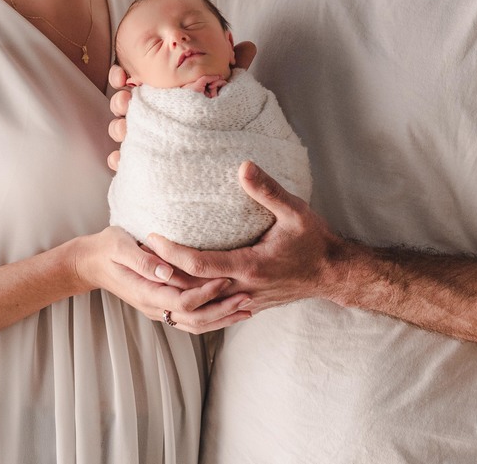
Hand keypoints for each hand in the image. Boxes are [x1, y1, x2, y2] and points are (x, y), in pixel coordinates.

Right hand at [74, 226, 251, 333]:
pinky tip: (230, 309)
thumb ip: (142, 259)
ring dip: (223, 318)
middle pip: (195, 320)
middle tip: (249, 297)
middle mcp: (155, 307)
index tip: (227, 279)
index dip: (207, 294)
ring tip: (248, 307)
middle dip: (223, 311)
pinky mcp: (164, 307)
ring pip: (196, 325)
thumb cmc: (107, 249)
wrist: (92, 263)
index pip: (183, 302)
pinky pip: (192, 320)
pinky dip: (214, 318)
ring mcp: (159, 310)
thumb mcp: (119, 246)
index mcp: (146, 293)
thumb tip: (167, 270)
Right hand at [106, 41, 256, 169]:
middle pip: (123, 104)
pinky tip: (120, 159)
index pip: (132, 78)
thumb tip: (249, 45)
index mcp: (160, 91)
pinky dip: (118, 160)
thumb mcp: (226, 88)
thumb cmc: (218, 112)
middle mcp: (148, 112)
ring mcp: (144, 136)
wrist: (221, 154)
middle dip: (121, 101)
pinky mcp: (144, 159)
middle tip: (128, 100)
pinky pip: (124, 160)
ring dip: (118, 128)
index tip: (122, 75)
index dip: (120, 74)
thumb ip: (235, 67)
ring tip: (126, 129)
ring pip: (120, 130)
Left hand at [145, 162, 342, 313]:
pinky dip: (194, 300)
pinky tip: (181, 288)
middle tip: (140, 255)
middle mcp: (243, 289)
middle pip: (191, 289)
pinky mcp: (249, 306)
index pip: (198, 265)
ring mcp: (246, 302)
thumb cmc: (315, 242)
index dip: (171, 252)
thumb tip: (243, 166)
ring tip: (152, 271)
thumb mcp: (295, 211)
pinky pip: (214, 308)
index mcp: (249, 267)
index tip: (151, 237)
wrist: (335, 274)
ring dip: (176, 290)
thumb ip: (267, 191)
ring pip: (200, 305)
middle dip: (164, 274)